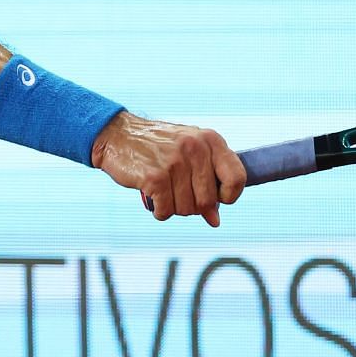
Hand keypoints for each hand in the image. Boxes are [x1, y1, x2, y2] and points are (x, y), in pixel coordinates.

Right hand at [92, 114, 244, 225]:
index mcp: (210, 140)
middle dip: (193, 206)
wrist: (118, 136)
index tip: (216, 198)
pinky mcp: (155, 176)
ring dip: (174, 208)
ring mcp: (175, 162)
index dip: (229, 196)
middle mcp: (195, 148)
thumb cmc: (158, 148)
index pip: (237, 177)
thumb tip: (215, 220)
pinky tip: (154, 199)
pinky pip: (166, 210)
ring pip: (187, 209)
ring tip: (164, 192)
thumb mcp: (189, 156)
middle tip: (178, 194)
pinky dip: (160, 211)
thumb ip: (207, 182)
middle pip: (208, 201)